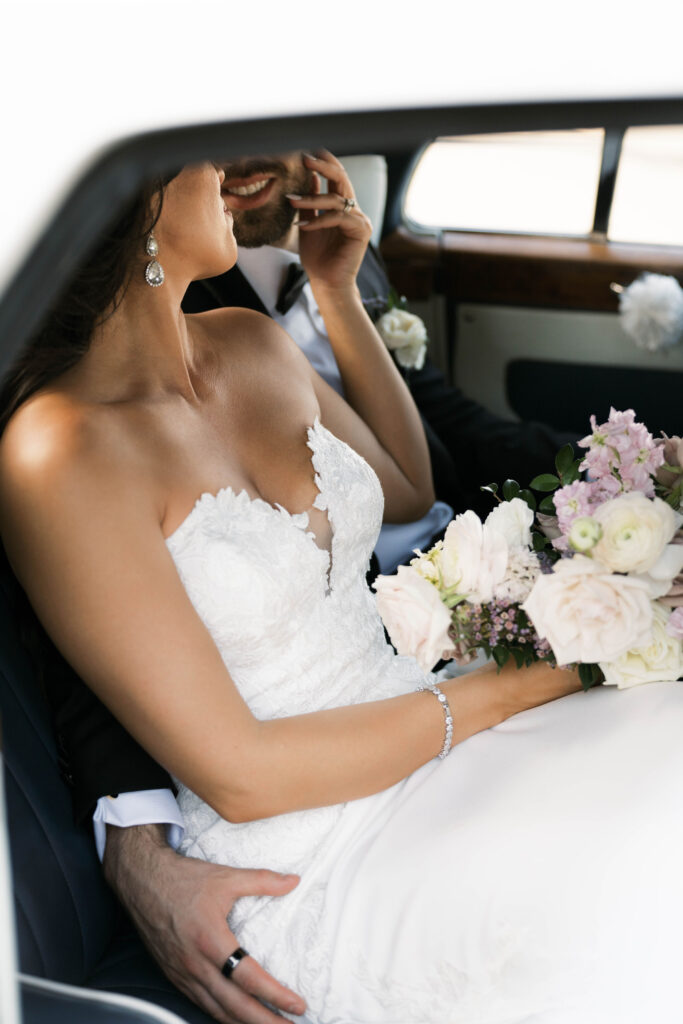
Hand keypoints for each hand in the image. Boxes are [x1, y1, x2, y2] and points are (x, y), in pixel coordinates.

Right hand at [103, 825, 305, 1023]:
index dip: (276, 996)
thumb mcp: (226, 876)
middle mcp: (196, 964)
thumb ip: (263, 881)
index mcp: (211, 941)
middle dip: (265, 1022)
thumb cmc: (183, 879)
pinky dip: (222, 1016)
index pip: (249, 979)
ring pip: (217, 1011)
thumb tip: (294, 882)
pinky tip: (236, 1018)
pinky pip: (201, 1004)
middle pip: (235, 1006)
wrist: (142, 882)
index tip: (299, 1006)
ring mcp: (183, 974)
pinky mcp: (174, 976)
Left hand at [290, 150, 371, 293]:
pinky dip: (319, 221)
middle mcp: (353, 210)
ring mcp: (360, 220)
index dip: (323, 163)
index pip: (336, 178)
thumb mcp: (308, 224)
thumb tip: (309, 176)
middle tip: (305, 157)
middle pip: (342, 179)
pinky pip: (338, 218)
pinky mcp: (362, 231)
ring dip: (311, 199)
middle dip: (323, 166)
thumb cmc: (318, 257)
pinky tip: (304, 228)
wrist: (326, 283)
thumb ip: (309, 203)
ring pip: (335, 200)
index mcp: (342, 207)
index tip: (305, 153)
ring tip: (292, 201)